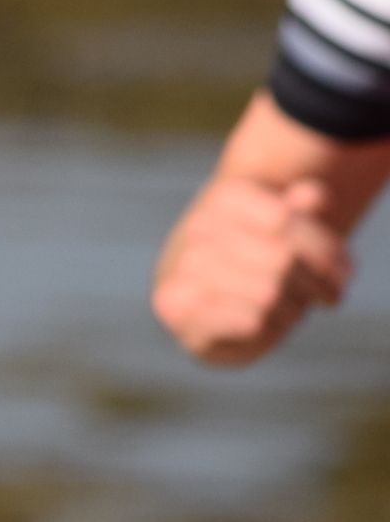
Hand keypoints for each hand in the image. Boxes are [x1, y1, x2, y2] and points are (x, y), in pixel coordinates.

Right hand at [152, 174, 353, 365]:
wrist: (197, 291)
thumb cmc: (254, 258)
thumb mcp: (282, 227)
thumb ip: (301, 209)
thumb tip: (315, 196)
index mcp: (226, 199)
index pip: (285, 220)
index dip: (324, 248)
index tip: (343, 267)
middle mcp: (198, 229)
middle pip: (283, 259)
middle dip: (317, 282)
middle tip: (330, 293)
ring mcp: (183, 268)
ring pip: (270, 293)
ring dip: (294, 306)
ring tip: (293, 307)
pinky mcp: (179, 309)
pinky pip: (251, 321)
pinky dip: (272, 326)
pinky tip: (270, 323)